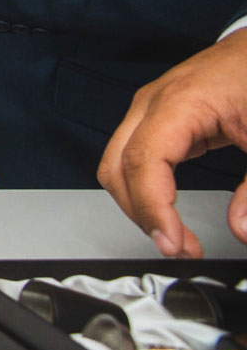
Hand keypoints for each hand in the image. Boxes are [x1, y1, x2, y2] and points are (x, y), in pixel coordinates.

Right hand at [97, 31, 246, 258]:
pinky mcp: (155, 118)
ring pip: (116, 164)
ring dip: (137, 204)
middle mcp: (152, 103)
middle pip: (117, 166)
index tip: (176, 243)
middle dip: (140, 213)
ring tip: (174, 235)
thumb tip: (242, 228)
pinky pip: (130, 157)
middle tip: (178, 247)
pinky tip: (168, 209)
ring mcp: (148, 109)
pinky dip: (141, 188)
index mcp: (178, 102)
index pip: (143, 161)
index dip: (153, 208)